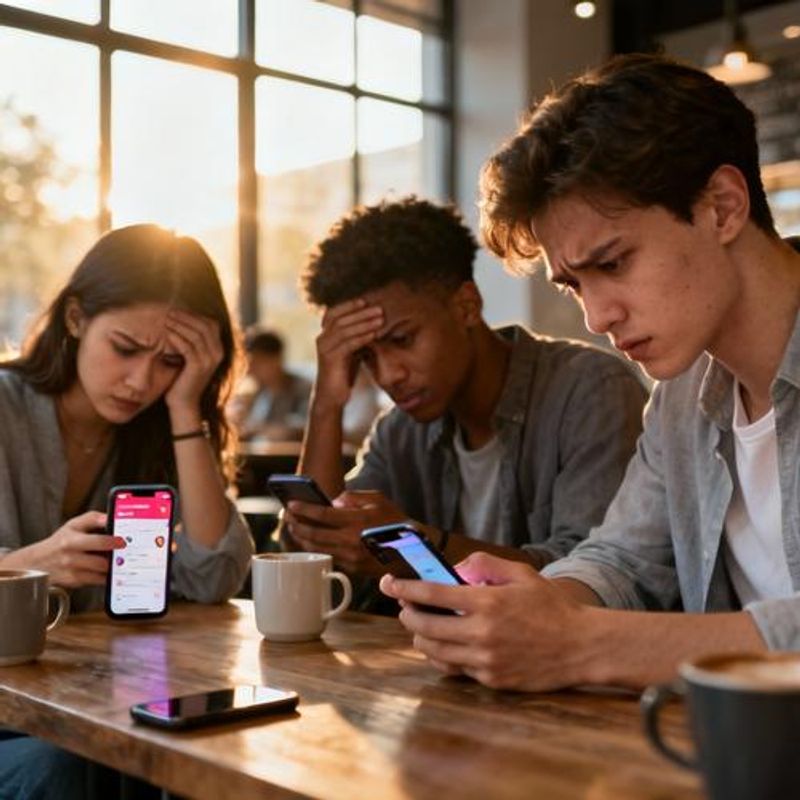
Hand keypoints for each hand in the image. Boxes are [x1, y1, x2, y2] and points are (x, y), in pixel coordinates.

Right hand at [34, 512, 125, 588]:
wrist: (38, 562)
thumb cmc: (61, 542)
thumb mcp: (73, 525)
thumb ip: (93, 518)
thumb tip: (109, 517)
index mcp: (72, 539)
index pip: (96, 538)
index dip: (112, 540)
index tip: (123, 540)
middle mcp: (71, 555)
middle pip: (101, 558)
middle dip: (115, 555)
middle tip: (125, 551)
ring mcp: (73, 570)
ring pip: (101, 570)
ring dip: (112, 566)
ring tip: (118, 559)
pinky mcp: (75, 581)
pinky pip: (98, 580)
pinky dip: (106, 575)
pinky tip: (109, 569)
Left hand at [164, 309, 223, 413]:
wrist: (184, 403)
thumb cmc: (183, 378)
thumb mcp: (191, 357)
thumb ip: (192, 342)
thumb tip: (182, 320)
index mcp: (219, 349)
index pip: (211, 324)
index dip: (195, 315)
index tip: (179, 310)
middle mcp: (218, 353)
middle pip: (204, 326)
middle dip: (186, 316)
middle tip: (170, 311)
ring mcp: (210, 361)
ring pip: (196, 334)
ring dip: (180, 324)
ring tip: (166, 319)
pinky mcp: (199, 367)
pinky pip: (188, 347)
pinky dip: (177, 338)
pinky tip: (166, 333)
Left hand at [284, 490, 404, 575]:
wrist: (414, 551)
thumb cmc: (395, 521)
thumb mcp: (377, 499)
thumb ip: (353, 497)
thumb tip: (333, 502)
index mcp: (358, 521)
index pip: (323, 515)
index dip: (304, 509)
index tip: (290, 504)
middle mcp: (352, 541)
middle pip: (314, 535)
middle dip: (297, 525)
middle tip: (287, 517)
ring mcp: (352, 557)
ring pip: (318, 548)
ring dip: (303, 538)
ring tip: (294, 528)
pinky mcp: (353, 568)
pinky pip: (329, 556)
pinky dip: (317, 548)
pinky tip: (311, 540)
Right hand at [313, 299, 382, 410]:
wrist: (332, 397)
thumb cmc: (344, 374)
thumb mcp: (351, 351)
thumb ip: (356, 337)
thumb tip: (373, 322)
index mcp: (325, 335)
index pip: (333, 313)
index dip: (348, 305)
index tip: (366, 301)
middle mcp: (322, 339)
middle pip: (340, 318)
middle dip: (360, 312)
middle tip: (379, 309)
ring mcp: (324, 348)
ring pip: (344, 329)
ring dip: (364, 323)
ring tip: (380, 320)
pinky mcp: (329, 359)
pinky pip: (347, 344)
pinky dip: (361, 337)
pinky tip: (374, 335)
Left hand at [379, 552, 591, 690]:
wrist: (581, 647)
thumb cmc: (552, 608)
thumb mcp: (522, 574)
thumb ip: (487, 564)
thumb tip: (459, 565)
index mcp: (487, 602)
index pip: (432, 593)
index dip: (404, 587)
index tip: (388, 583)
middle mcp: (481, 632)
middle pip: (424, 626)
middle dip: (407, 614)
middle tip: (405, 606)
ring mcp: (485, 660)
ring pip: (434, 651)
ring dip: (420, 637)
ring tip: (420, 626)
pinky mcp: (491, 679)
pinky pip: (454, 669)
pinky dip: (442, 656)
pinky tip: (442, 646)